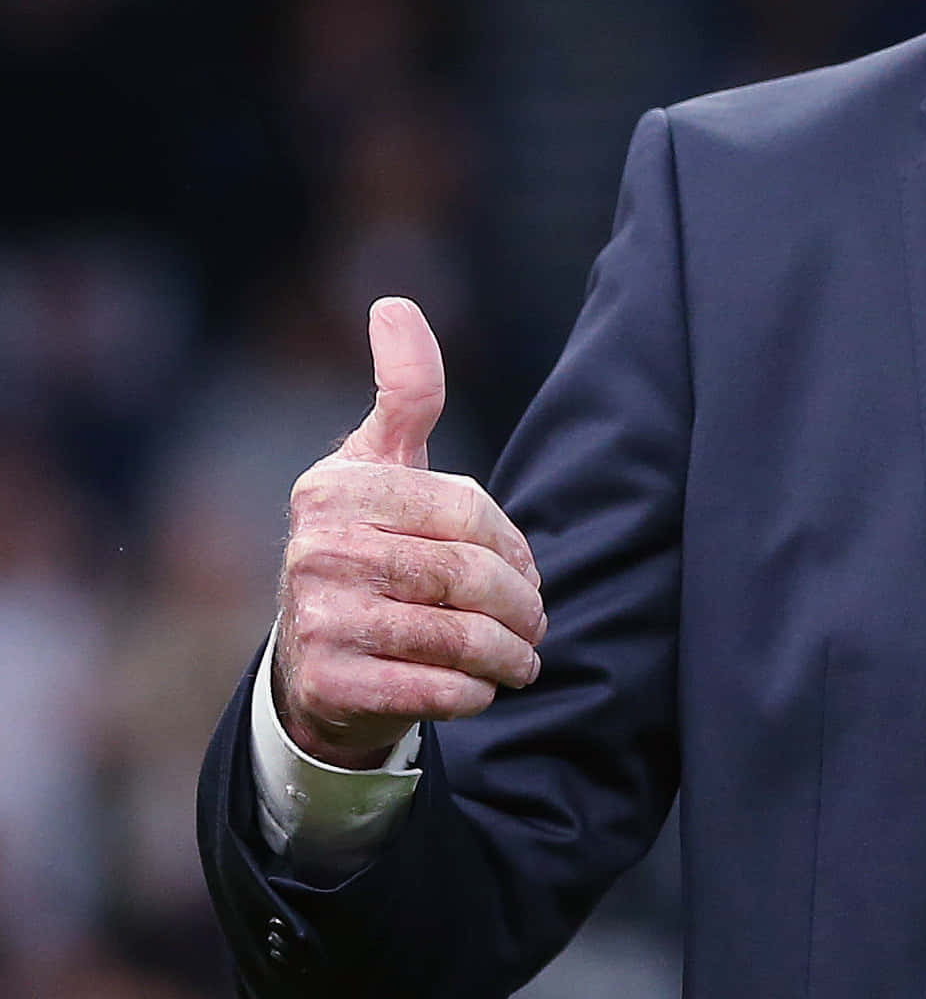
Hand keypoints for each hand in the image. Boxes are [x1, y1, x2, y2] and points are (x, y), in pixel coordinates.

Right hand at [273, 299, 544, 767]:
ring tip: (523, 659)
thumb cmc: (366, 555)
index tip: (528, 573)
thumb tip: (394, 305)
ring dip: (510, 654)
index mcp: (334, 488)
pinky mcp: (331, 685)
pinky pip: (440, 689)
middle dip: (522, 607)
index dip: (514, 546)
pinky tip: (478, 688)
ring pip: (462, 636)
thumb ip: (403, 395)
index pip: (467, 509)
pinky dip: (475, 693)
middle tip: (539, 624)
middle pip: (470, 575)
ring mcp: (317, 619)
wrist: (313, 674)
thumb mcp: (377, 469)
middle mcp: (316, 548)